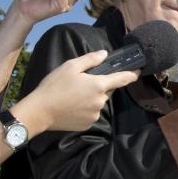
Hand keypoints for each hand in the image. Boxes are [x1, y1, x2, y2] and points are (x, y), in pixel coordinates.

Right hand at [22, 51, 137, 131]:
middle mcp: (101, 101)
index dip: (132, 74)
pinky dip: (85, 109)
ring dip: (92, 98)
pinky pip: (91, 113)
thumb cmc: (54, 86)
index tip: (138, 70)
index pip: (122, 79)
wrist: (39, 112)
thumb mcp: (70, 67)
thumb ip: (90, 59)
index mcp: (99, 85)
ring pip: (99, 102)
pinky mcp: (88, 124)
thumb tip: (105, 54)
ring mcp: (95, 114)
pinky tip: (72, 106)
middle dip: (99, 86)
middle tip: (81, 84)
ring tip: (73, 96)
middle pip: (107, 90)